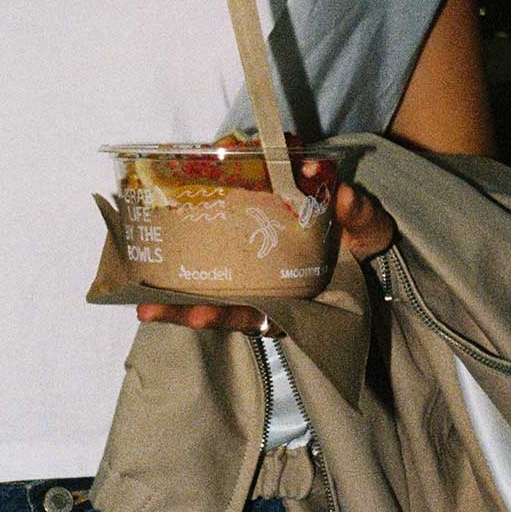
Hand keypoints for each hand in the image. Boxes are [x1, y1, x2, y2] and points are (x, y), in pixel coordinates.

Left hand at [135, 178, 395, 332]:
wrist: (353, 221)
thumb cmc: (359, 233)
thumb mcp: (368, 226)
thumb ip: (359, 214)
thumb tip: (344, 195)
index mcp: (297, 297)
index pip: (259, 315)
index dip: (229, 316)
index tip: (200, 315)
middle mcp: (269, 295)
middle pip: (223, 312)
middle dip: (188, 312)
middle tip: (153, 310)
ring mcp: (250, 277)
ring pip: (208, 294)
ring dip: (174, 299)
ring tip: (142, 300)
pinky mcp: (237, 253)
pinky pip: (206, 262)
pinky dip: (180, 261)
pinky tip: (150, 262)